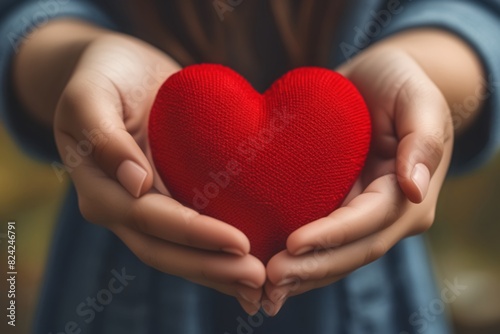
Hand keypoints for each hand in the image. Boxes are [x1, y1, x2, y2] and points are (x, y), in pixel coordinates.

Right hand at [47, 29, 264, 313]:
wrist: (121, 69)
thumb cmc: (103, 74)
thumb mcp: (89, 95)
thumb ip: (103, 137)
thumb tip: (136, 184)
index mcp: (100, 188)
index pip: (150, 219)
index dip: (194, 234)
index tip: (240, 242)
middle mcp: (122, 207)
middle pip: (166, 250)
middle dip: (211, 267)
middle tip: (260, 278)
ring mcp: (146, 208)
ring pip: (180, 253)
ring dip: (218, 272)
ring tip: (261, 285)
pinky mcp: (169, 198)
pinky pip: (193, 234)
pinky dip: (218, 254)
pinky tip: (248, 266)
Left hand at [263, 47, 453, 314]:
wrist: (377, 82)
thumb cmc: (399, 84)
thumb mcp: (418, 101)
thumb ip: (422, 140)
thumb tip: (414, 188)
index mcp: (409, 194)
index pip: (369, 222)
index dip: (333, 235)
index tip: (294, 243)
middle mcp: (388, 215)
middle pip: (351, 251)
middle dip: (312, 267)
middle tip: (269, 278)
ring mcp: (362, 217)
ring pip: (335, 257)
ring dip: (302, 275)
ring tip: (263, 286)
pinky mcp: (339, 210)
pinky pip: (321, 242)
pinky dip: (299, 261)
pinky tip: (268, 270)